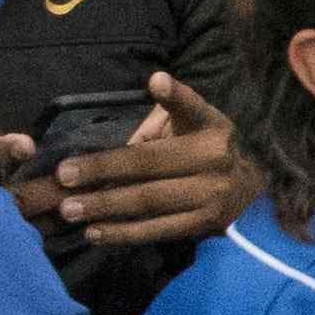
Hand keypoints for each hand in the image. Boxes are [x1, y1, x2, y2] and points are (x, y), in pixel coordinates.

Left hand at [47, 73, 251, 251]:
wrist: (251, 187)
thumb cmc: (204, 147)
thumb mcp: (188, 125)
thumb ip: (152, 129)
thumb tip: (106, 155)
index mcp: (209, 125)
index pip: (191, 107)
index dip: (175, 94)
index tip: (156, 81)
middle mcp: (215, 157)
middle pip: (151, 163)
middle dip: (103, 169)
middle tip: (64, 176)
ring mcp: (211, 194)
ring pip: (149, 200)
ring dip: (105, 206)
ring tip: (69, 209)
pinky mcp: (204, 223)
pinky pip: (157, 230)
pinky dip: (122, 233)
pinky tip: (94, 232)